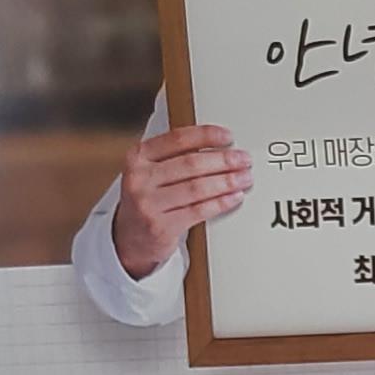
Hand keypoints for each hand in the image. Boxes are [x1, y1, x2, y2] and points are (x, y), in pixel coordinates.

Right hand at [112, 122, 250, 277]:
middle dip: (223, 160)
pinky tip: (234, 197)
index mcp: (138, 157)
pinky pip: (199, 210)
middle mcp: (140, 178)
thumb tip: (217, 146)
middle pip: (191, 164)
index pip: (177, 139)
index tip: (228, 136)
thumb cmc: (148, 199)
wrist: (129, 238)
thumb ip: (173, 156)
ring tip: (244, 178)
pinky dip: (221, 202)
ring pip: (197, 188)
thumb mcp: (150, 171)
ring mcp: (148, 203)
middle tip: (244, 160)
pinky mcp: (161, 226)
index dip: (206, 135)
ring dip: (227, 181)